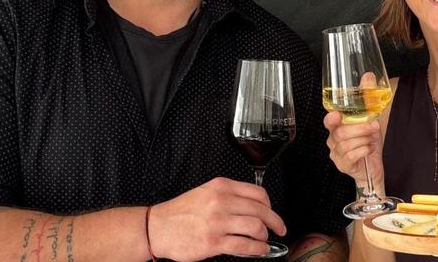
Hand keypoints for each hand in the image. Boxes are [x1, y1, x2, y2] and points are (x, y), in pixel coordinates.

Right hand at [148, 177, 285, 260]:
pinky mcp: (213, 242)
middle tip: (280, 228)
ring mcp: (218, 222)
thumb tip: (254, 207)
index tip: (272, 212)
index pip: (258, 193)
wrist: (157, 227)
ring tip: (265, 240)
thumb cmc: (181, 211)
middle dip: (275, 221)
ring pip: (256, 227)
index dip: (270, 205)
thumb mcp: (206, 192)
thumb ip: (229, 195)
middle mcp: (222, 201)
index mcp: (222, 186)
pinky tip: (261, 250)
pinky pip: (244, 246)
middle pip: (261, 210)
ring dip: (265, 236)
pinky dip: (258, 249)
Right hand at [324, 111, 384, 192]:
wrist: (373, 166)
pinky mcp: (343, 166)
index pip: (328, 122)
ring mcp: (336, 155)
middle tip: (373, 127)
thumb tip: (371, 117)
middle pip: (340, 133)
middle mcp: (333, 142)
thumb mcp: (370, 130)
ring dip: (363, 140)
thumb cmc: (369, 146)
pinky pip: (350, 156)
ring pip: (345, 145)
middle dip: (360, 129)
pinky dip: (363, 151)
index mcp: (337, 130)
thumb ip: (368, 121)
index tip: (338, 115)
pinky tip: (368, 149)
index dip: (331, 118)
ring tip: (370, 141)